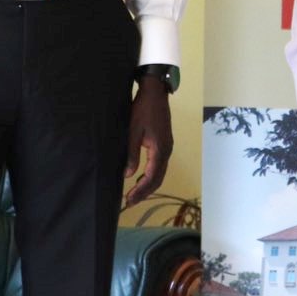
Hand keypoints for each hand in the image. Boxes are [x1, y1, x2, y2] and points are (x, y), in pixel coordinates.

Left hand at [123, 78, 173, 206]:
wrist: (155, 93)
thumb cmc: (142, 110)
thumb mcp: (133, 132)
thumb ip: (132, 154)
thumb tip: (128, 175)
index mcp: (160, 150)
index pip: (151, 177)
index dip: (140, 191)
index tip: (128, 200)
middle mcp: (167, 152)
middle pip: (158, 179)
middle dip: (144, 192)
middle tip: (130, 202)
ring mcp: (168, 148)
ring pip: (160, 173)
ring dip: (148, 185)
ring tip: (134, 194)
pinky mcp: (165, 144)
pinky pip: (160, 166)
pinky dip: (151, 175)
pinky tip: (141, 177)